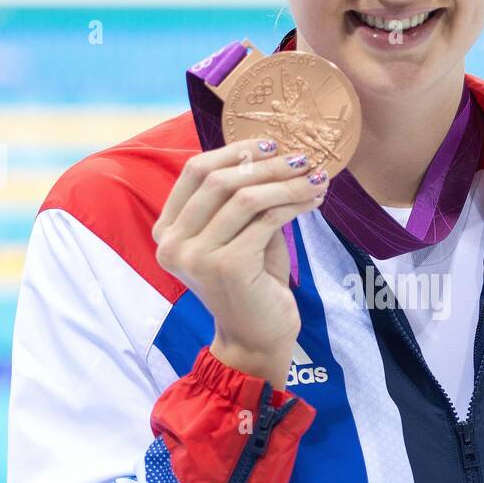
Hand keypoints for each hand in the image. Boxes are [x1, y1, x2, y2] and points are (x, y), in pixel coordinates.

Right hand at [152, 138, 326, 385]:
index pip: (194, 172)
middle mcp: (173, 244)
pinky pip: (267, 219)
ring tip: (316, 177)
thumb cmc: (251, 283)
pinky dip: (294, 204)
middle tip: (302, 158)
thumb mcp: (238, 234)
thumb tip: (268, 151)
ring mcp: (197, 257)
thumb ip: (240, 198)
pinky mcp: (227, 266)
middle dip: (266, 164)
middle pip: (219, 180)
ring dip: (286, 182)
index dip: (233, 151)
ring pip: (246, 197)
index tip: (269, 145)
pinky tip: (314, 199)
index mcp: (167, 231)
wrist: (256, 338)